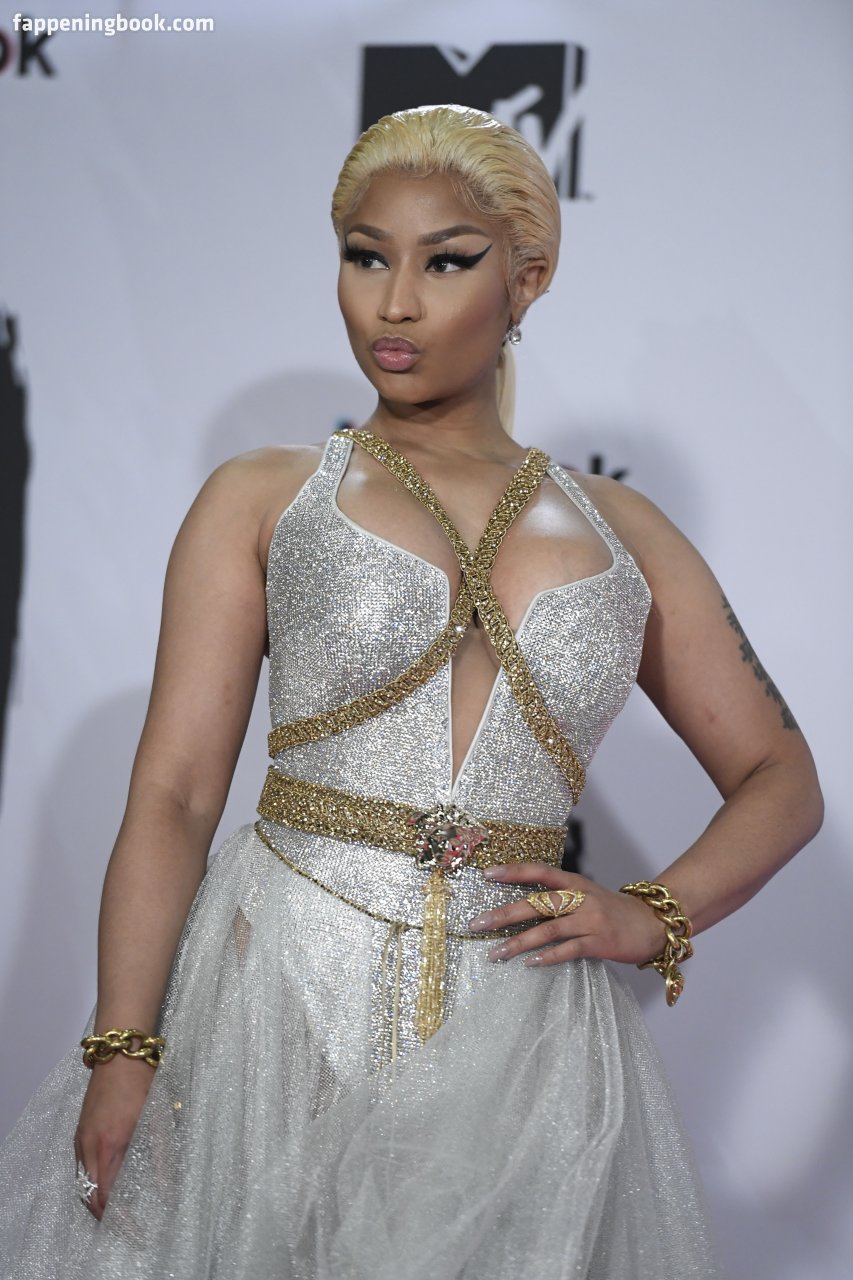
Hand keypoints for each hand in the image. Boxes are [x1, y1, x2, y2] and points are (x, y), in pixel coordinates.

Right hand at [74, 1055, 155, 1219]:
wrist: (119, 1055)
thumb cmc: (143, 1086)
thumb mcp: (158, 1121)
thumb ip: (162, 1158)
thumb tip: (168, 1189)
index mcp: (109, 1146)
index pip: (106, 1196)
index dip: (119, 1218)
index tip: (134, 1230)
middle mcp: (88, 1147)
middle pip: (89, 1196)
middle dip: (105, 1216)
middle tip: (125, 1227)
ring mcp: (80, 1139)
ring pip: (82, 1184)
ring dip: (96, 1202)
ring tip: (117, 1212)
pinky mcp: (80, 1132)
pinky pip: (80, 1169)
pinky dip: (90, 1185)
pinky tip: (106, 1185)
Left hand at [467, 863, 666, 967]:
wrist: (653, 923)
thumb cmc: (613, 911)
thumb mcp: (586, 895)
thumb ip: (559, 898)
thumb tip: (521, 907)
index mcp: (575, 883)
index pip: (539, 871)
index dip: (513, 871)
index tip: (486, 874)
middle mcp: (580, 897)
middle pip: (536, 902)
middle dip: (504, 914)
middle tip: (477, 924)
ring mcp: (591, 919)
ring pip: (547, 929)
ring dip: (518, 943)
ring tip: (495, 953)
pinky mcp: (600, 942)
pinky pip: (568, 949)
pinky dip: (548, 957)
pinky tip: (530, 964)